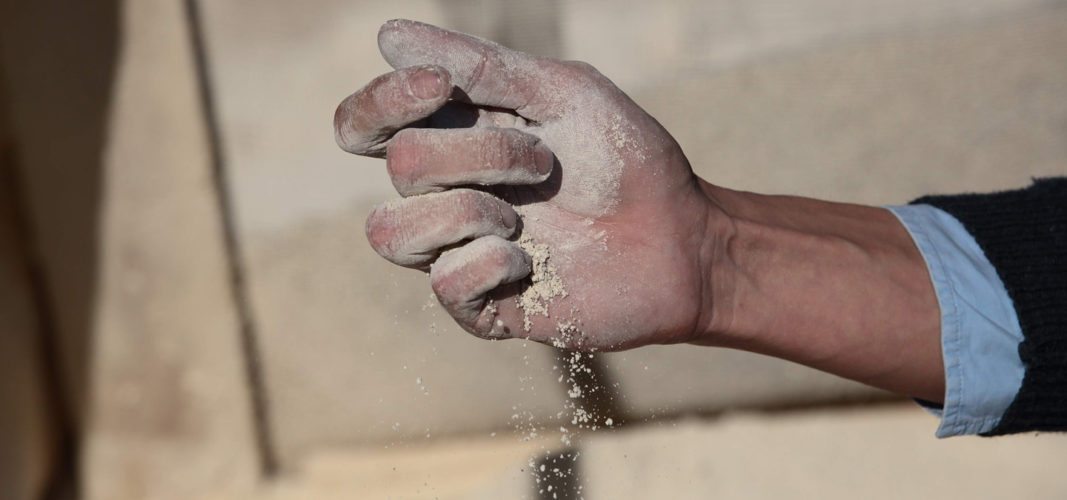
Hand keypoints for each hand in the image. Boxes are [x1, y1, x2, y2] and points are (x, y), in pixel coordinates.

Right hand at [334, 20, 725, 349]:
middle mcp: (443, 194)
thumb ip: (480, 65)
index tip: (438, 86)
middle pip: (399, 163)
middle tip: (542, 160)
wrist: (681, 239)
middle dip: (477, 153)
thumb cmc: (626, 160)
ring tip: (523, 217)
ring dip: (466, 210)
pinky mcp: (478, 306)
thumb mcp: (563, 93)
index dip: (380, 102)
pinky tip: (532, 261)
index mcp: (453, 139)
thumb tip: (387, 35)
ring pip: (389, 231)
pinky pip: (442, 282)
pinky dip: (487, 262)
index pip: (364, 123)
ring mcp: (456, 251)